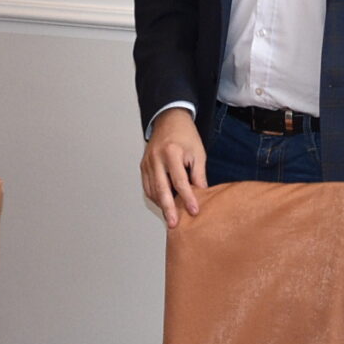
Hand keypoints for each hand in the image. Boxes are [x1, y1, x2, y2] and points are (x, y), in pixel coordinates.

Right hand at [139, 109, 206, 227]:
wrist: (169, 120)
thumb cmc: (185, 135)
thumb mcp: (198, 152)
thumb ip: (198, 174)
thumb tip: (200, 194)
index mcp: (171, 153)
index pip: (180, 181)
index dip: (188, 198)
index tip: (194, 211)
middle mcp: (156, 159)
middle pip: (161, 189)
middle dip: (168, 209)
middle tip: (174, 224)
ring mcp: (147, 163)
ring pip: (152, 190)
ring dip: (161, 205)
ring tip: (171, 217)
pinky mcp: (143, 166)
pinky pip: (148, 186)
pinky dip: (155, 197)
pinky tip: (164, 204)